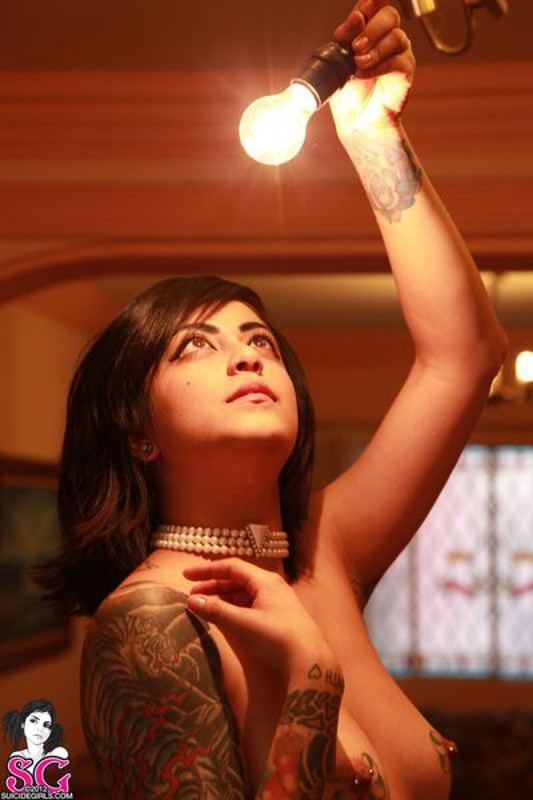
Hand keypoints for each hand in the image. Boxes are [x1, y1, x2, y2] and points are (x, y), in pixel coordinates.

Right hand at [185, 559, 333, 679]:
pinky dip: (234, 608)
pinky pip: (251, 605)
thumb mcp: (244, 624)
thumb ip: (217, 611)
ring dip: (223, 597)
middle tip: (192, 595)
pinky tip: (225, 616)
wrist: (310, 662)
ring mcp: (277, 602)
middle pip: (237, 579)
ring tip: (204, 606)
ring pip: (244, 593)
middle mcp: (272, 587)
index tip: (187, 576)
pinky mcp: (279, 618)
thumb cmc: (278, 638)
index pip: (232, 566)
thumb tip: (192, 600)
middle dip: (213, 585)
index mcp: (265, 581)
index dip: (207, 570)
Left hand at [330, 1, 414, 139]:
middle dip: (371, 29)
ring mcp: (399, 52)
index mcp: (369, 30)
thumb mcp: (339, 60)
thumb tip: (357, 16)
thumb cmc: (349, 92)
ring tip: (358, 65)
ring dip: (374, 50)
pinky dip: (378, 66)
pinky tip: (364, 74)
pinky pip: (397, 59)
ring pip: (395, 36)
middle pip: (389, 15)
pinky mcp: (406, 69)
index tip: (365, 6)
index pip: (373, 6)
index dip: (371, 2)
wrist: (357, 121)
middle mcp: (386, 37)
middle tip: (356, 48)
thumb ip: (345, 36)